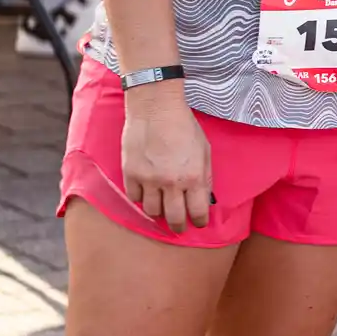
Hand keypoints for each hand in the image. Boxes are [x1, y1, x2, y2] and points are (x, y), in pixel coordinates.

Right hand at [121, 84, 212, 232]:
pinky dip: (141, 198)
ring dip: (158, 211)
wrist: (155, 109)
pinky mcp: (131, 175)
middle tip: (179, 226)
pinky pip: (135, 198)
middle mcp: (171, 183)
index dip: (199, 221)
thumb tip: (205, 198)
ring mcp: (149, 180)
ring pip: (152, 211)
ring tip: (162, 206)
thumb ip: (205, 176)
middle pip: (173, 218)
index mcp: (194, 176)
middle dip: (178, 226)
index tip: (198, 223)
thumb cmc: (184, 126)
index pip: (198, 211)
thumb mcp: (204, 149)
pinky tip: (147, 192)